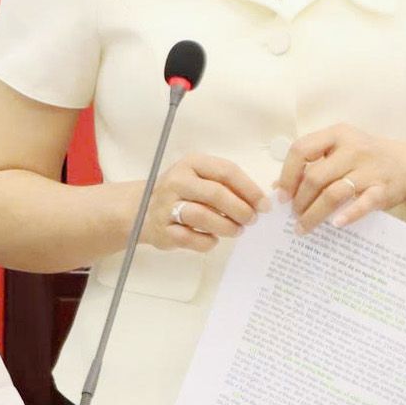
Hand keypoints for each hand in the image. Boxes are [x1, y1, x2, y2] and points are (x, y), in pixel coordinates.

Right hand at [141, 153, 270, 252]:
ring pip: (202, 215)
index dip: (249, 189)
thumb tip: (260, 201)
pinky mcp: (162, 229)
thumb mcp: (200, 178)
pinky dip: (207, 241)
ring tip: (237, 230)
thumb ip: (227, 185)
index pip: (226, 171)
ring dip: (226, 226)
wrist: (141, 208)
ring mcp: (166, 205)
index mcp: (192, 163)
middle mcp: (177, 180)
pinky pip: (190, 238)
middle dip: (240, 209)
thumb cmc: (182, 193)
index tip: (264, 204)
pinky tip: (213, 239)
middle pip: (215, 193)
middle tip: (251, 220)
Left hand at [274, 123, 405, 233]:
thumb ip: (312, 164)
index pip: (301, 149)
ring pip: (333, 193)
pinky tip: (334, 225)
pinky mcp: (384, 189)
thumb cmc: (367, 159)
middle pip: (315, 176)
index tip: (282, 195)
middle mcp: (353, 148)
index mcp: (337, 134)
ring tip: (304, 227)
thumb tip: (278, 188)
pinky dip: (347, 216)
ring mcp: (370, 169)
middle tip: (294, 216)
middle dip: (299, 200)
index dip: (287, 174)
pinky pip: (362, 204)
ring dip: (314, 214)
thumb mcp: (340, 151)